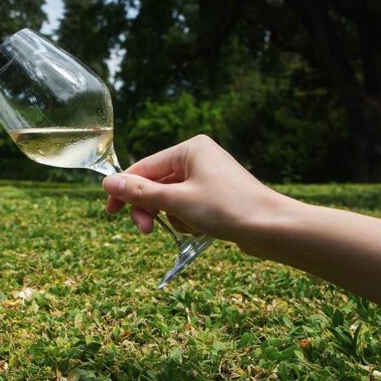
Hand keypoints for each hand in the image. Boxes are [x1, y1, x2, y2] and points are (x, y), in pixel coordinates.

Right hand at [103, 135, 286, 243]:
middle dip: (150, 208)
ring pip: (171, 198)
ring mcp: (208, 176)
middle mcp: (198, 157)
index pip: (144, 168)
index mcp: (189, 149)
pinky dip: (187, 219)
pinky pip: (187, 205)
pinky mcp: (216, 194)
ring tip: (189, 227)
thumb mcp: (177, 201)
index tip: (111, 213)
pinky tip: (201, 229)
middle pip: (156, 183)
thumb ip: (140, 193)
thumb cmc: (228, 208)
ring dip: (172, 216)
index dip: (125, 190)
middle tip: (146, 231)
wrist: (273, 228)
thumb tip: (108, 182)